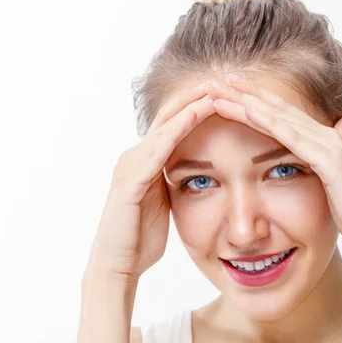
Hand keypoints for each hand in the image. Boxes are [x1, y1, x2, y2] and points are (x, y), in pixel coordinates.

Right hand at [86, 84, 215, 278]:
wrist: (117, 264)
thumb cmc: (140, 236)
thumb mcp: (162, 201)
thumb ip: (172, 182)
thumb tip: (193, 172)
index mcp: (145, 161)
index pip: (173, 123)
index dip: (196, 106)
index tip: (223, 93)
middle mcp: (135, 155)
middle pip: (169, 115)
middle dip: (195, 96)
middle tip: (223, 79)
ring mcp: (131, 164)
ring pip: (165, 125)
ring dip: (190, 104)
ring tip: (215, 88)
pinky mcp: (132, 179)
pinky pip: (159, 147)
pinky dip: (178, 128)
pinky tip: (196, 114)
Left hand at [205, 75, 341, 250]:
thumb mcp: (335, 178)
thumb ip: (332, 152)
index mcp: (321, 140)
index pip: (282, 114)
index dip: (256, 98)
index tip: (229, 88)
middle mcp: (323, 135)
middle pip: (276, 107)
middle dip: (244, 91)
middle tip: (215, 78)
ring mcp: (326, 144)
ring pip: (277, 116)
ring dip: (246, 101)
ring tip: (219, 89)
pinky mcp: (327, 159)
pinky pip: (290, 136)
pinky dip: (268, 121)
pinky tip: (247, 110)